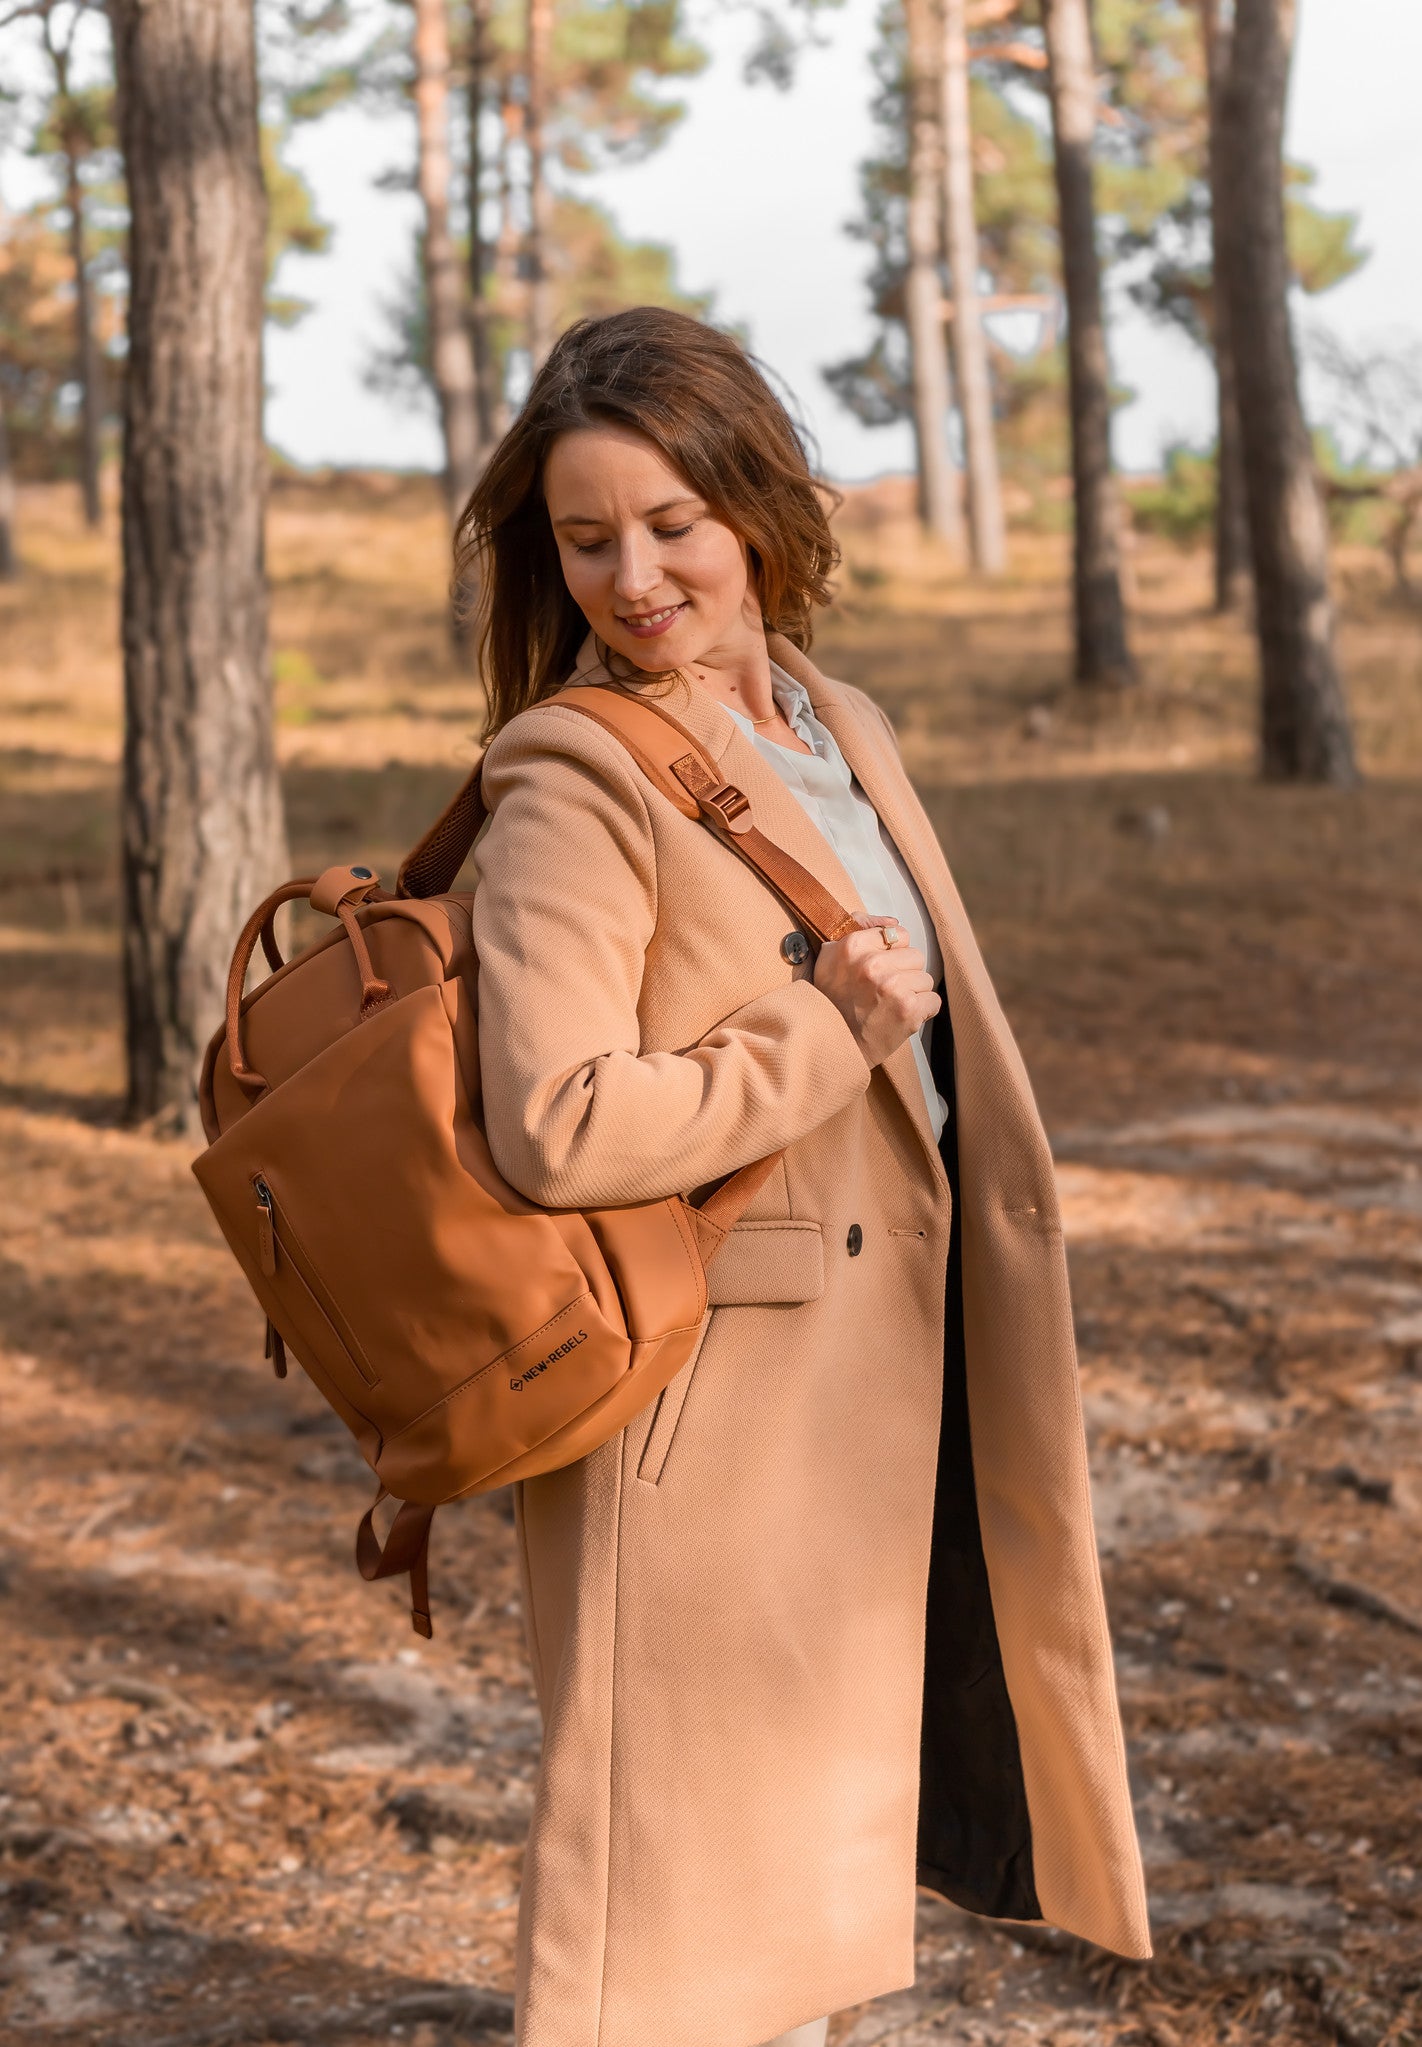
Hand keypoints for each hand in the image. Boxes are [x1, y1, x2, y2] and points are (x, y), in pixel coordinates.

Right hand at [811, 914, 940, 1069]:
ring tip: (890, 1005)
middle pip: (915, 956)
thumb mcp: (830, 956)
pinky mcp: (908, 1010)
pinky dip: (922, 1011)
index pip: (897, 934)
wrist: (831, 1045)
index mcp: (853, 946)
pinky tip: (900, 1016)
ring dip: (912, 992)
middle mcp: (872, 964)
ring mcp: (892, 987)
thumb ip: (858, 927)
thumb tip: (892, 921)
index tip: (879, 968)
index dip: (891, 952)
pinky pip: (933, 1000)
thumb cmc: (831, 1000)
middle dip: (904, 972)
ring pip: (925, 979)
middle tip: (884, 990)